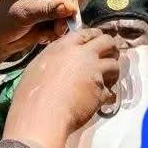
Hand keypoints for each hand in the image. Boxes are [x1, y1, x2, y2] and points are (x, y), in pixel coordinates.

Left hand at [0, 0, 77, 58]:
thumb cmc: (1, 21)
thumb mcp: (23, 13)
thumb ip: (46, 9)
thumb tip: (70, 8)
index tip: (69, 10)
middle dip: (66, 12)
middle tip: (61, 28)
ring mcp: (47, 4)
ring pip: (68, 11)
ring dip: (63, 24)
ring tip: (53, 34)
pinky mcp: (49, 19)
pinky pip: (63, 23)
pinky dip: (57, 32)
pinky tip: (44, 37)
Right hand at [4, 30, 118, 147]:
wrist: (42, 114)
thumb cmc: (32, 94)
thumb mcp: (38, 66)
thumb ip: (55, 60)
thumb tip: (61, 64)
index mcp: (64, 46)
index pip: (86, 33)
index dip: (95, 37)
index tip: (98, 41)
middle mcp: (82, 55)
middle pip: (107, 42)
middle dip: (112, 49)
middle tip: (110, 56)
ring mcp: (94, 72)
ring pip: (115, 65)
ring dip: (113, 73)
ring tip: (107, 81)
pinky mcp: (101, 91)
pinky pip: (111, 91)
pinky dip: (108, 96)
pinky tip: (102, 101)